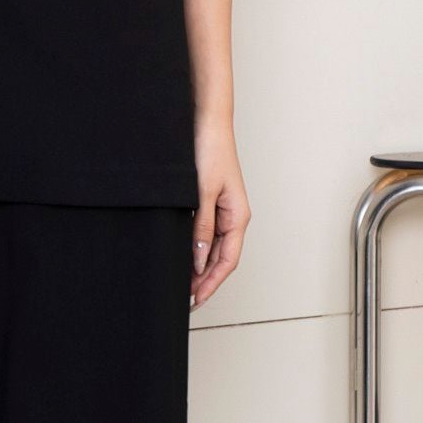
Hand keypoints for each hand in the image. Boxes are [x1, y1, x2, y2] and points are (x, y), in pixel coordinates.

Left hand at [190, 124, 250, 309]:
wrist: (206, 122)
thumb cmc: (210, 151)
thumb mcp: (202, 192)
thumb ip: (201, 227)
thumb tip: (199, 259)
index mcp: (238, 217)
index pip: (227, 261)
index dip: (212, 283)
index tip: (196, 300)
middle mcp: (234, 216)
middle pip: (222, 258)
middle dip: (205, 280)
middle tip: (186, 298)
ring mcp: (224, 209)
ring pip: (214, 248)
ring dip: (201, 266)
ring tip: (183, 283)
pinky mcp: (212, 201)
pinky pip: (207, 233)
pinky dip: (197, 248)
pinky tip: (185, 255)